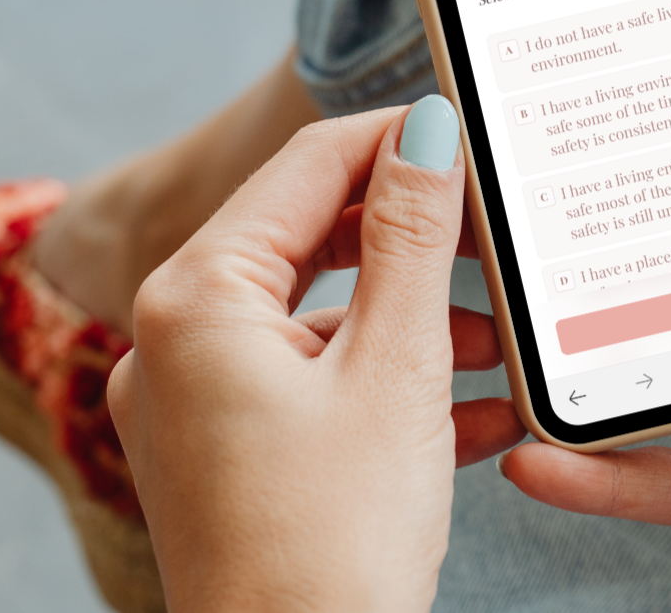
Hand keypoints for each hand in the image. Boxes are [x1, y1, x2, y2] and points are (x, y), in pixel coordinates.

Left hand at [108, 99, 525, 612]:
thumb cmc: (334, 540)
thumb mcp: (394, 365)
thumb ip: (412, 236)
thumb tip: (426, 131)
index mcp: (197, 300)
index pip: (305, 168)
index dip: (392, 138)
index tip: (465, 129)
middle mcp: (176, 340)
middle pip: (310, 240)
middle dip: (413, 242)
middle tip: (491, 236)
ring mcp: (196, 401)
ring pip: (321, 319)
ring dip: (413, 322)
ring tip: (494, 345)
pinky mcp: (227, 453)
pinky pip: (313, 385)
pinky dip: (387, 383)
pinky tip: (468, 410)